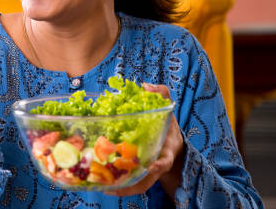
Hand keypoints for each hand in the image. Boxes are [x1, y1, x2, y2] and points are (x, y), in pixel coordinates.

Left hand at [104, 83, 183, 199]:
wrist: (173, 144)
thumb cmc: (168, 126)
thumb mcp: (168, 108)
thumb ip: (161, 94)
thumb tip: (146, 86)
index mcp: (167, 151)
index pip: (165, 160)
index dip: (159, 164)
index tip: (152, 166)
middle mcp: (158, 165)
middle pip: (147, 180)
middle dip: (132, 185)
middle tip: (114, 185)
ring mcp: (149, 173)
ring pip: (137, 186)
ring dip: (122, 189)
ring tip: (103, 188)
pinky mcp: (140, 174)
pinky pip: (130, 184)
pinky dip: (119, 186)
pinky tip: (103, 185)